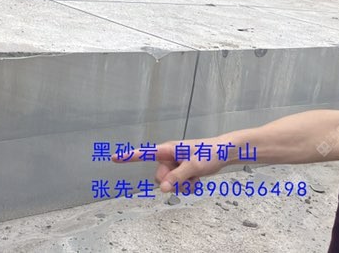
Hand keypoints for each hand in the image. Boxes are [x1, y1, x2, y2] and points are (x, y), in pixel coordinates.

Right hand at [112, 139, 230, 192]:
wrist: (224, 153)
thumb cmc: (208, 153)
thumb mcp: (192, 167)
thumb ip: (176, 178)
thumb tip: (161, 189)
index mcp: (167, 150)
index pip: (144, 154)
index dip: (129, 156)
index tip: (114, 158)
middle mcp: (168, 157)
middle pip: (159, 176)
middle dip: (171, 181)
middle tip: (187, 177)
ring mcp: (175, 165)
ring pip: (169, 183)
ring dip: (182, 185)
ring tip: (195, 178)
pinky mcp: (182, 171)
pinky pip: (178, 185)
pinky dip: (187, 186)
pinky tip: (197, 180)